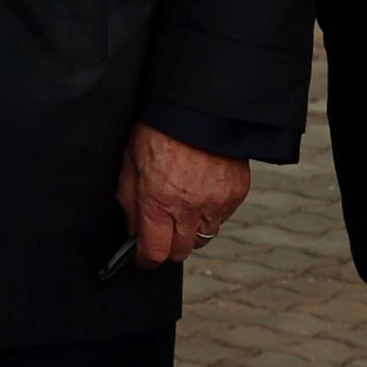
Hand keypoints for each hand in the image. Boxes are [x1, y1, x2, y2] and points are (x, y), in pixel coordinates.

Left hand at [119, 125, 251, 269]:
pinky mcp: (236, 193)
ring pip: (205, 237)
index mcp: (159, 202)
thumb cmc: (159, 130)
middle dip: (169, 247)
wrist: (199, 107)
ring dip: (192, 231)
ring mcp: (217, 203)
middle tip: (161, 233)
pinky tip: (201, 193)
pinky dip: (211, 213)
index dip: (146, 259)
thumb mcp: (130, 163)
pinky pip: (223, 217)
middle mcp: (190, 208)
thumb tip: (132, 229)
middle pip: (181, 251)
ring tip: (182, 209)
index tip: (142, 257)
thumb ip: (129, 202)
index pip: (155, 252)